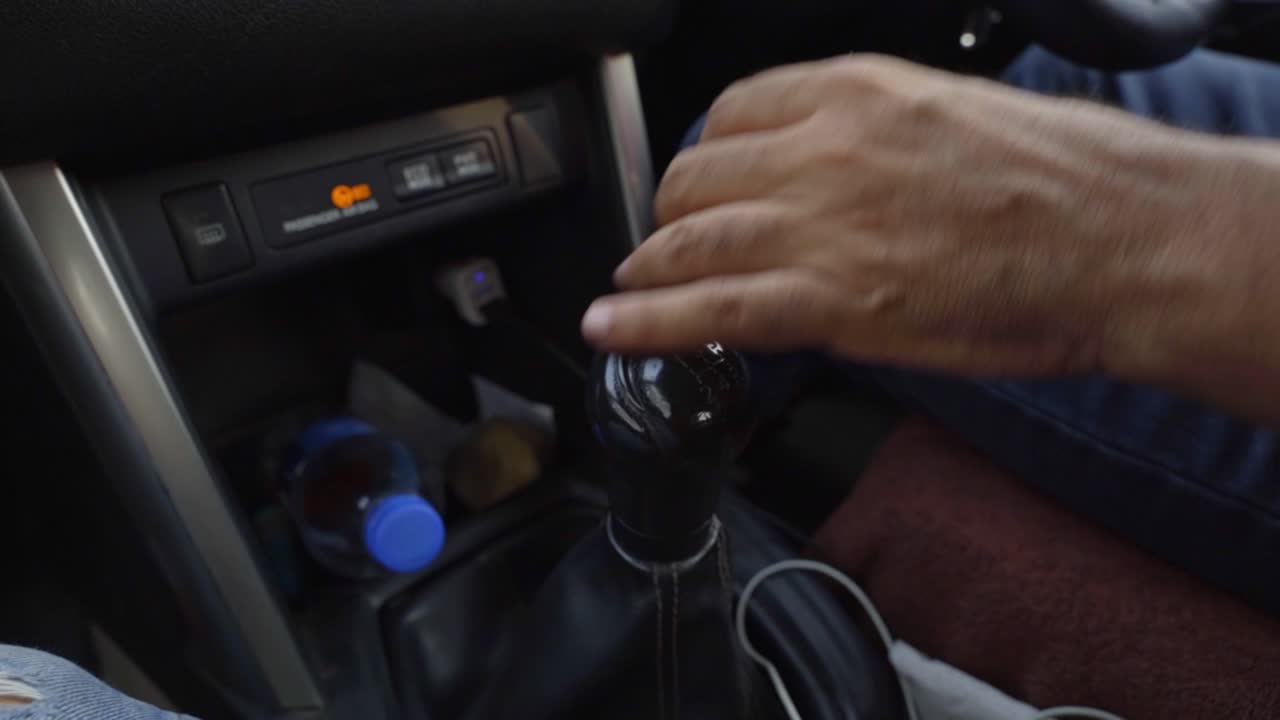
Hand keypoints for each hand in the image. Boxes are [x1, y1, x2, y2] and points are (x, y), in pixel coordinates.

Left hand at [582, 55, 1218, 376]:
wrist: (1122, 240)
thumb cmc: (1065, 178)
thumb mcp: (954, 113)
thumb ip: (873, 137)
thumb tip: (829, 171)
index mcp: (855, 90)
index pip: (733, 110)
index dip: (704, 153)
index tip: (701, 180)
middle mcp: (822, 149)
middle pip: (697, 175)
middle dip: (672, 212)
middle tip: (669, 241)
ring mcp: (820, 225)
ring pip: (691, 241)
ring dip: (650, 267)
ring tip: (627, 290)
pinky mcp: (830, 301)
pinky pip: (710, 309)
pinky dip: (647, 322)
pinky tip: (611, 328)